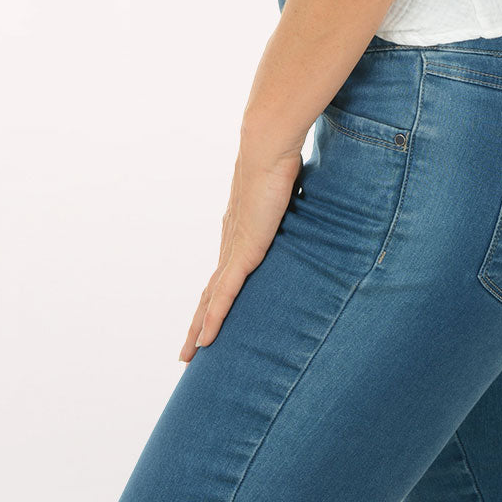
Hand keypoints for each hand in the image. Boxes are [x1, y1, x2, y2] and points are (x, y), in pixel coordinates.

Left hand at [179, 133, 303, 362]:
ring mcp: (234, 248)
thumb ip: (294, 202)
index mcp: (240, 228)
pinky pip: (223, 295)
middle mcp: (231, 241)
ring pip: (210, 300)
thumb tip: (311, 198)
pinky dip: (213, 319)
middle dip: (200, 321)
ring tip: (189, 356)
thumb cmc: (281, 158)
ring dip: (199, 328)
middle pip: (210, 291)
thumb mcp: (290, 189)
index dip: (216, 295)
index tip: (209, 314)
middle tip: (190, 351)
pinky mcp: (242, 252)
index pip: (225, 270)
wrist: (268, 145)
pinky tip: (204, 342)